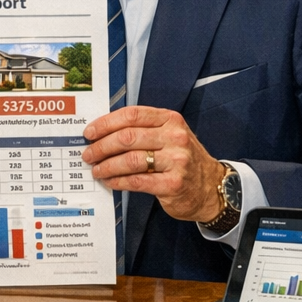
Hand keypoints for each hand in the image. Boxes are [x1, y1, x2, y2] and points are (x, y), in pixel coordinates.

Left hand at [82, 106, 224, 223]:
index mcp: (170, 120)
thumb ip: (144, 130)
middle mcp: (175, 137)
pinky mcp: (173, 184)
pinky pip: (137, 181)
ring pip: (130, 160)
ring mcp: (176, 161)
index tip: (90, 132)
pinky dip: (118, 181)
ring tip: (97, 169)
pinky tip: (110, 181)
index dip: (106, 123)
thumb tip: (104, 134)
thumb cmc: (184, 159)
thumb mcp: (170, 135)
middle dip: (102, 146)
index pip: (132, 115)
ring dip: (107, 166)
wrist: (213, 186)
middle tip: (89, 154)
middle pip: (128, 137)